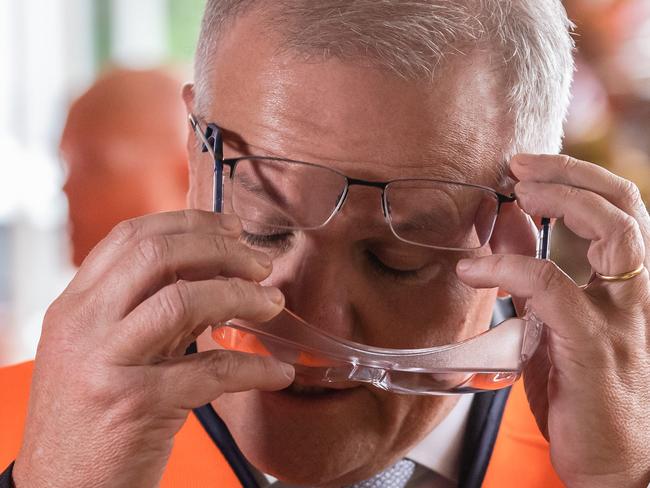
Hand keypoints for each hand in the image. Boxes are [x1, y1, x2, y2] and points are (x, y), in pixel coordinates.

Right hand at [13, 210, 293, 487]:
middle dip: (220, 249)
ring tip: (273, 303)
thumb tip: (215, 274)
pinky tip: (277, 372)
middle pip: (158, 254)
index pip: (131, 236)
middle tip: (260, 262)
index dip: (188, 223)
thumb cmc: (92, 418)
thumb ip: (152, 311)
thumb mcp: (108, 352)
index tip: (231, 227)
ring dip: (241, 295)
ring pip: (183, 300)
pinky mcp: (134, 403)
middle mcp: (82, 324)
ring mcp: (105, 362)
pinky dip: (254, 369)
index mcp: (75, 305)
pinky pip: (210, 371)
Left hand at [457, 154, 649, 487]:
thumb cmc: (581, 393)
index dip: (578, 178)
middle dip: (571, 173)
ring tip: (515, 193)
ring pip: (611, 234)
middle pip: (625, 208)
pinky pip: (553, 288)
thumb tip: (504, 233)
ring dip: (560, 200)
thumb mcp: (552, 325)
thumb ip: (534, 280)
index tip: (527, 167)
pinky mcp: (594, 348)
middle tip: (518, 164)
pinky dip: (509, 267)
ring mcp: (621, 319)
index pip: (621, 211)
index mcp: (624, 286)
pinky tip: (473, 268)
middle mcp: (633, 294)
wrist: (612, 464)